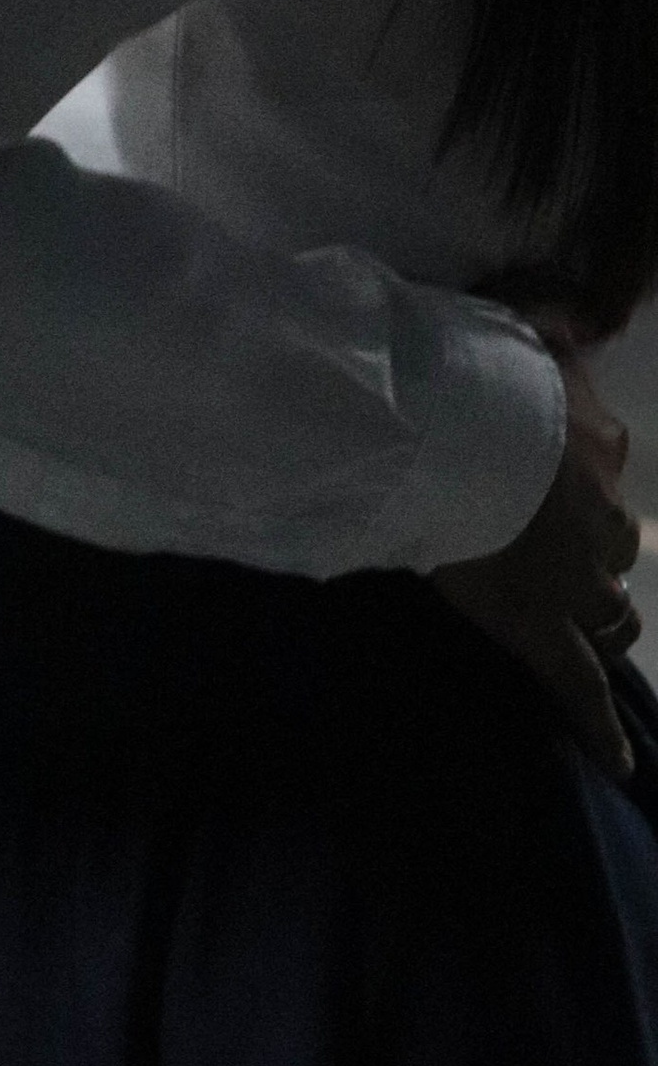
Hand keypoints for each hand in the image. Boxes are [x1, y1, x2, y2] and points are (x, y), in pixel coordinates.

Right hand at [433, 335, 641, 780]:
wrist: (446, 432)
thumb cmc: (468, 376)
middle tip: (547, 557)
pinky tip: (619, 765)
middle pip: (613, 549)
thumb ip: (548, 317)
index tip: (539, 476)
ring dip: (602, 624)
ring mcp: (579, 580)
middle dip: (591, 558)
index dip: (571, 479)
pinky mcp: (545, 630)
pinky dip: (600, 730)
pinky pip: (580, 689)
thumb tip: (579, 301)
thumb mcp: (517, 326)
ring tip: (583, 637)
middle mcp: (605, 516)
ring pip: (612, 616)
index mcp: (595, 444)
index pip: (600, 467)